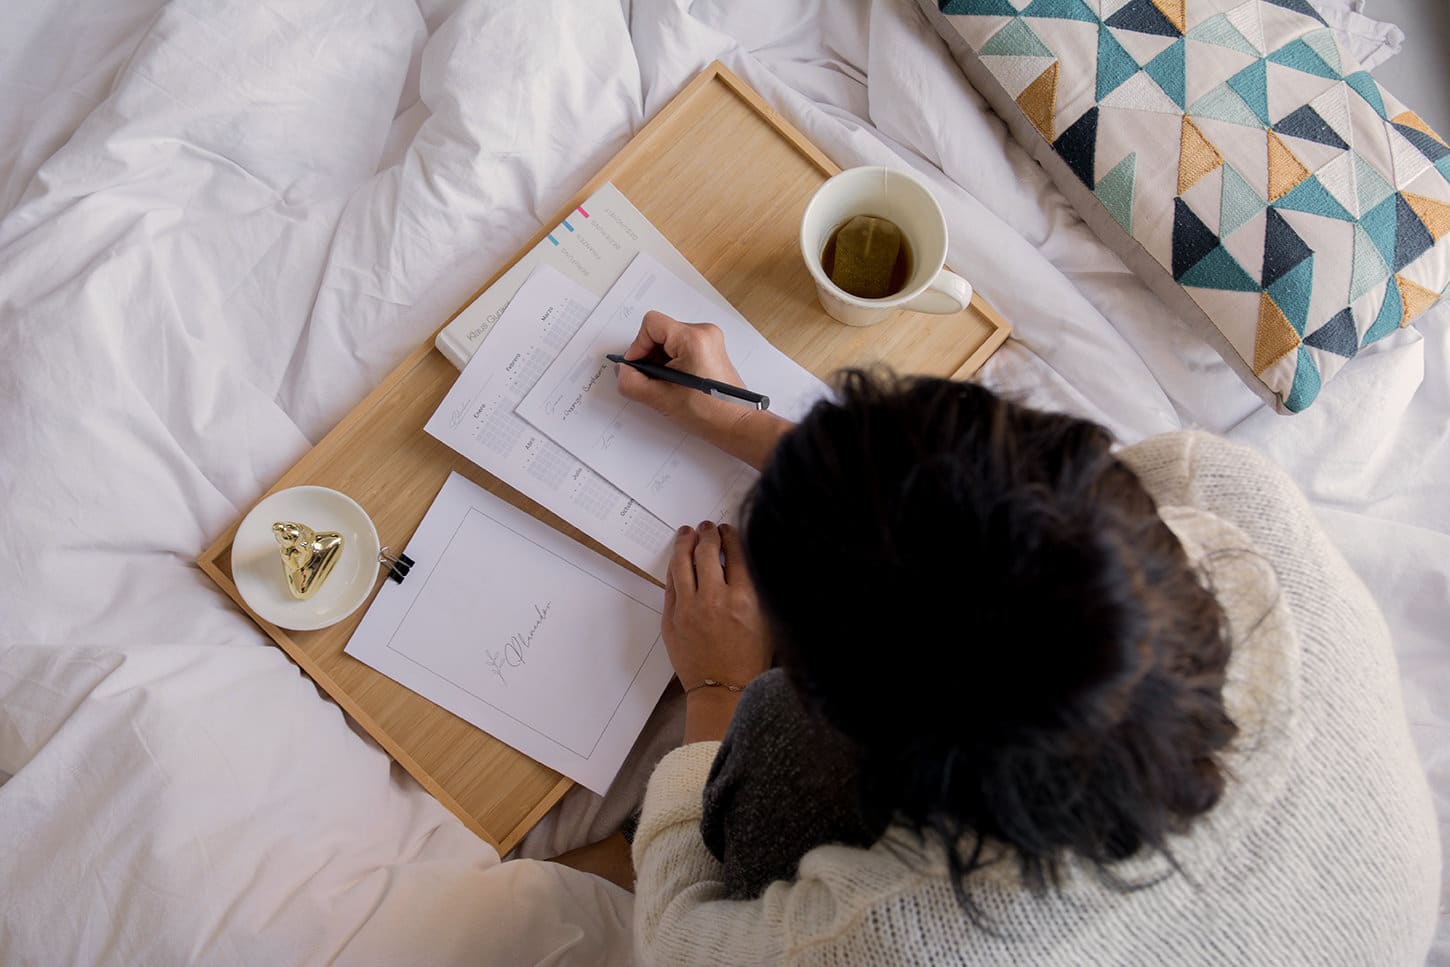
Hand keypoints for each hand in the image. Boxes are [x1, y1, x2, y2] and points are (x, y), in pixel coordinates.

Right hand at [614, 310, 793, 471]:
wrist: (735, 424)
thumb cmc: (708, 413)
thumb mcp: (661, 398)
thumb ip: (633, 382)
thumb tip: (623, 371)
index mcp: (693, 339)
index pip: (651, 325)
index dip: (638, 346)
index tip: (638, 367)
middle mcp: (704, 333)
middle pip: (660, 331)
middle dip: (650, 356)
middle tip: (651, 380)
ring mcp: (709, 339)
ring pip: (669, 340)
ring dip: (661, 360)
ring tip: (667, 384)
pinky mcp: (711, 348)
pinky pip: (681, 347)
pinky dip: (672, 362)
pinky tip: (676, 382)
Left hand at [664, 522, 770, 741]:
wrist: (723, 690)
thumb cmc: (749, 659)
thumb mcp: (766, 621)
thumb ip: (756, 589)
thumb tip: (742, 559)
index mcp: (744, 599)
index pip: (736, 553)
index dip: (731, 535)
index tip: (728, 530)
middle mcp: (714, 600)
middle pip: (707, 552)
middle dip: (708, 534)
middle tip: (707, 527)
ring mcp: (689, 609)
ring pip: (682, 563)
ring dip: (685, 543)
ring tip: (687, 533)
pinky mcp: (671, 619)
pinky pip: (670, 584)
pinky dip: (675, 567)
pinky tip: (679, 559)